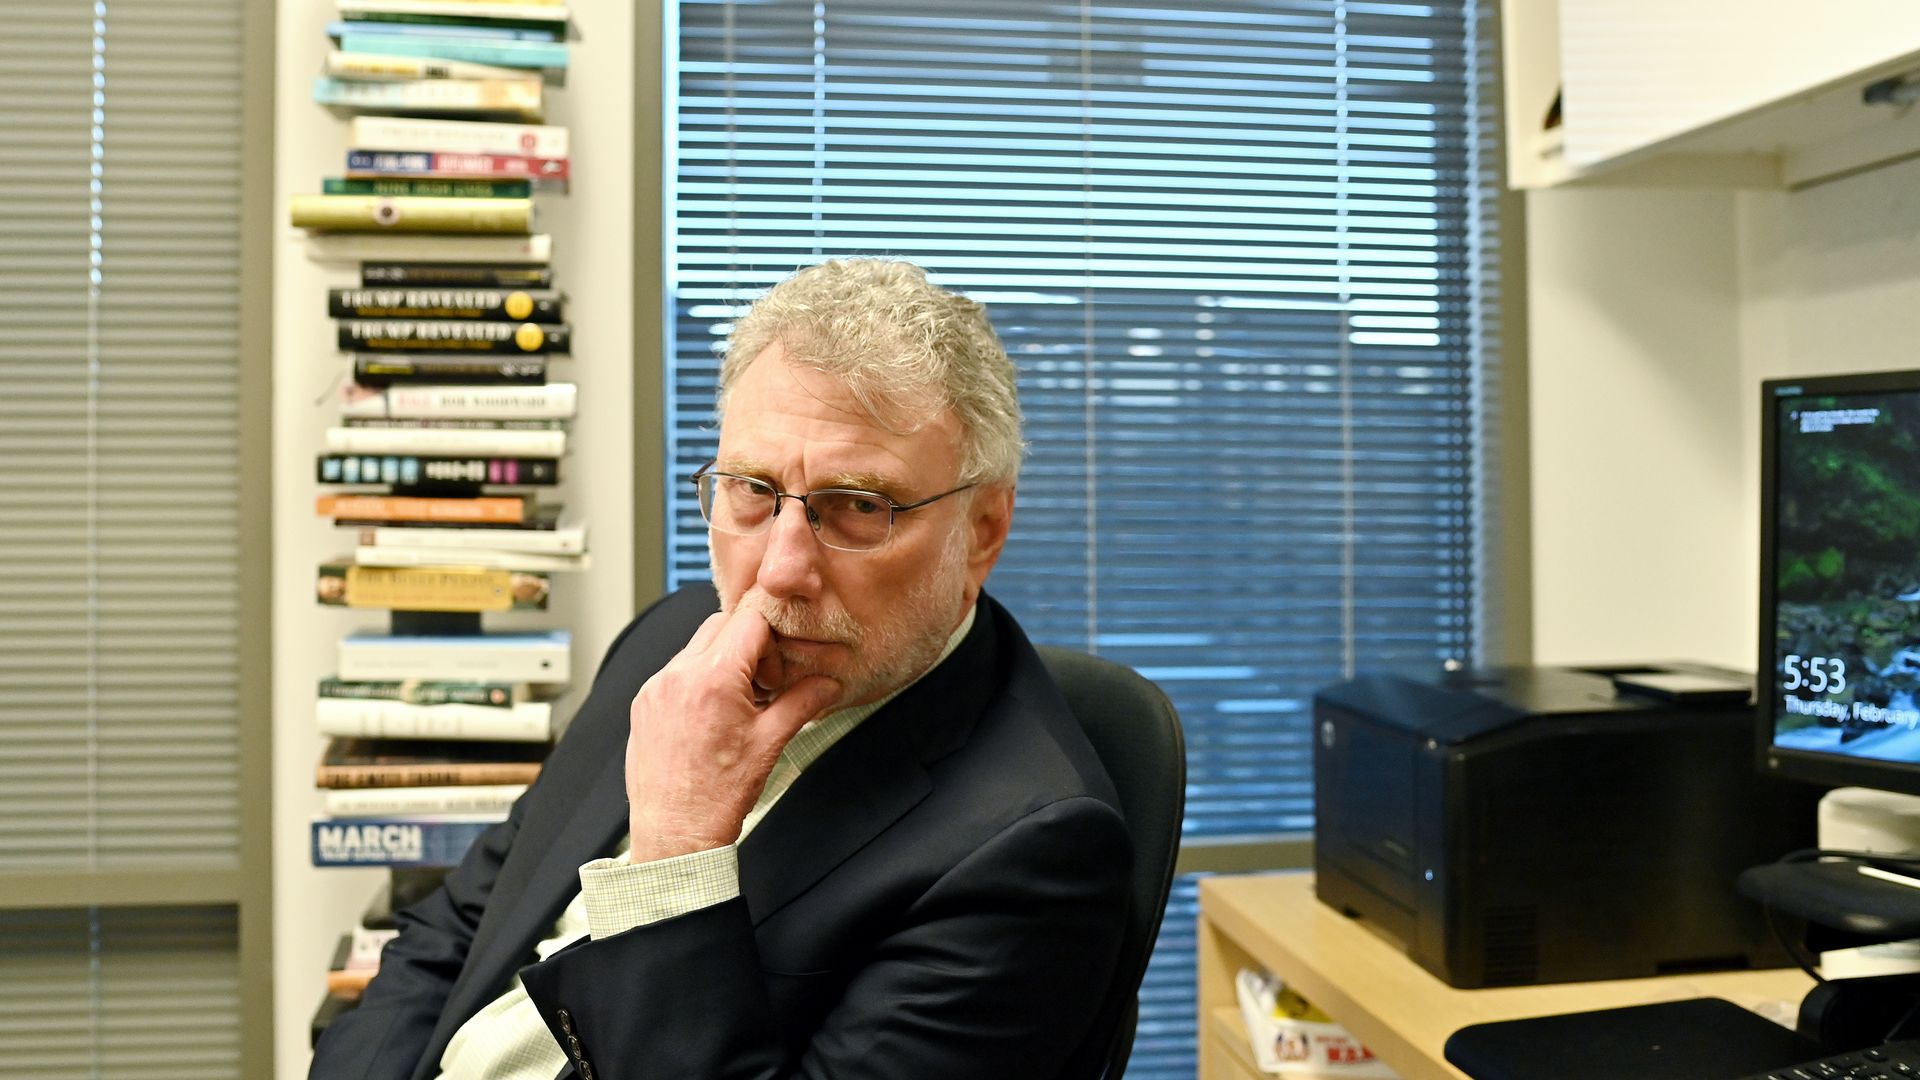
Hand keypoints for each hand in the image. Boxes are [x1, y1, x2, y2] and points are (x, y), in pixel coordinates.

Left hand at [624, 608, 841, 861]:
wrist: (675, 834)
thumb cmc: (718, 796)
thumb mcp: (770, 743)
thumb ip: (802, 702)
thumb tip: (828, 683)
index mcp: (713, 679)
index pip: (749, 619)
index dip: (773, 636)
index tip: (778, 667)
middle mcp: (678, 675)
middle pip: (721, 624)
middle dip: (748, 645)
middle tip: (762, 685)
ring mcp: (655, 688)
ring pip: (696, 646)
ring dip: (721, 661)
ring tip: (736, 705)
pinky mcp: (643, 704)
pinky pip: (674, 671)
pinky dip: (697, 680)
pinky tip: (711, 717)